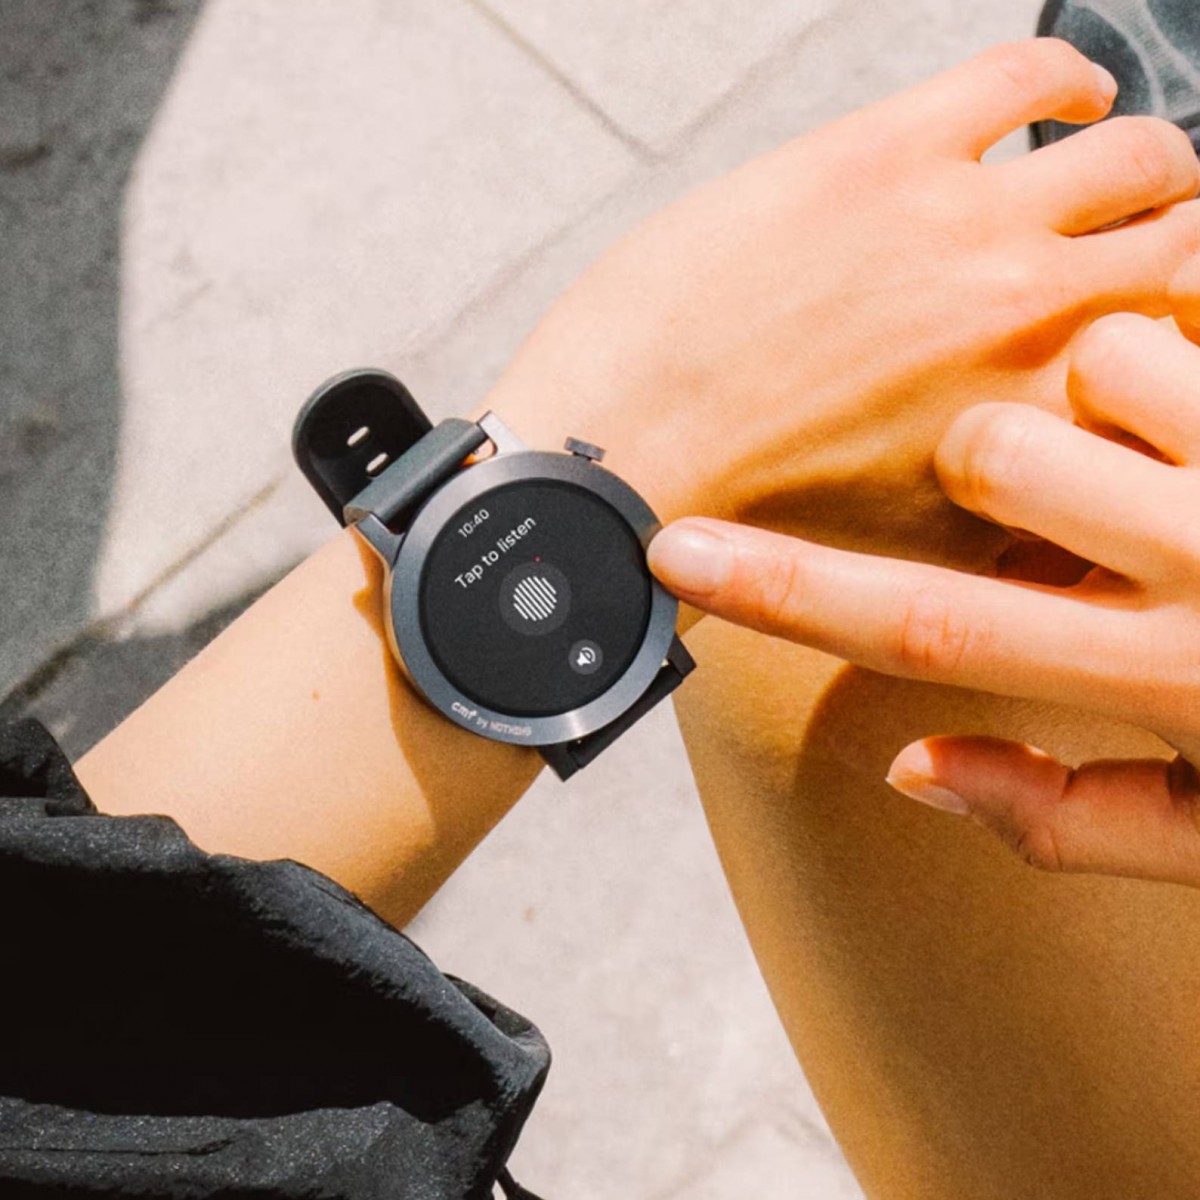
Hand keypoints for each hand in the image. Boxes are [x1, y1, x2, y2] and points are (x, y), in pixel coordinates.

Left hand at [487, 38, 1199, 573]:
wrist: (624, 460)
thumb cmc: (749, 516)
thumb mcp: (911, 553)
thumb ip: (1011, 508)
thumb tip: (1057, 480)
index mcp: (1044, 434)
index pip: (1179, 368)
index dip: (1172, 353)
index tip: (1156, 341)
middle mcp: (1040, 325)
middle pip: (1185, 257)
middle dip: (1176, 255)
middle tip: (1153, 253)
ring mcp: (972, 227)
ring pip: (1136, 160)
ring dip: (1142, 167)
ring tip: (1117, 173)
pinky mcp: (891, 151)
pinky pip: (1029, 76)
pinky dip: (1065, 79)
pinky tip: (1065, 95)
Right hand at [646, 303, 1199, 886]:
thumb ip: (1058, 814)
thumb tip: (909, 762)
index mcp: (1169, 682)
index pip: (922, 629)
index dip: (780, 591)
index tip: (672, 547)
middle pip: (989, 449)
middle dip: (984, 465)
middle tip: (1056, 511)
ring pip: (1096, 360)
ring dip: (1095, 407)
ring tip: (1166, 466)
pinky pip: (1190, 325)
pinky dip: (1174, 362)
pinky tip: (1199, 430)